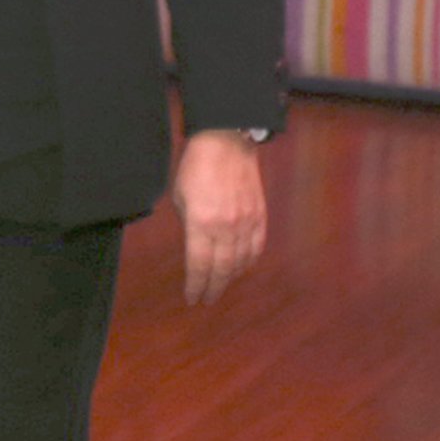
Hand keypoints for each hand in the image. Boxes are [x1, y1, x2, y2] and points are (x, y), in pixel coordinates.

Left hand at [172, 130, 267, 305]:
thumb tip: (195, 246)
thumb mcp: (179, 198)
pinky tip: (242, 268)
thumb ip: (188, 226)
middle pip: (222, 269)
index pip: (199, 265)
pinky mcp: (260, 215)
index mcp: (201, 223)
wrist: (226, 142)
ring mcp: (246, 222)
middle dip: (214, 287)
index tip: (192, 298)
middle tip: (207, 298)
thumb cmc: (196, 167)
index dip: (195, 285)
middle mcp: (226, 227)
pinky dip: (250, 261)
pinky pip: (257, 246)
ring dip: (231, 277)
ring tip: (222, 285)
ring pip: (241, 261)